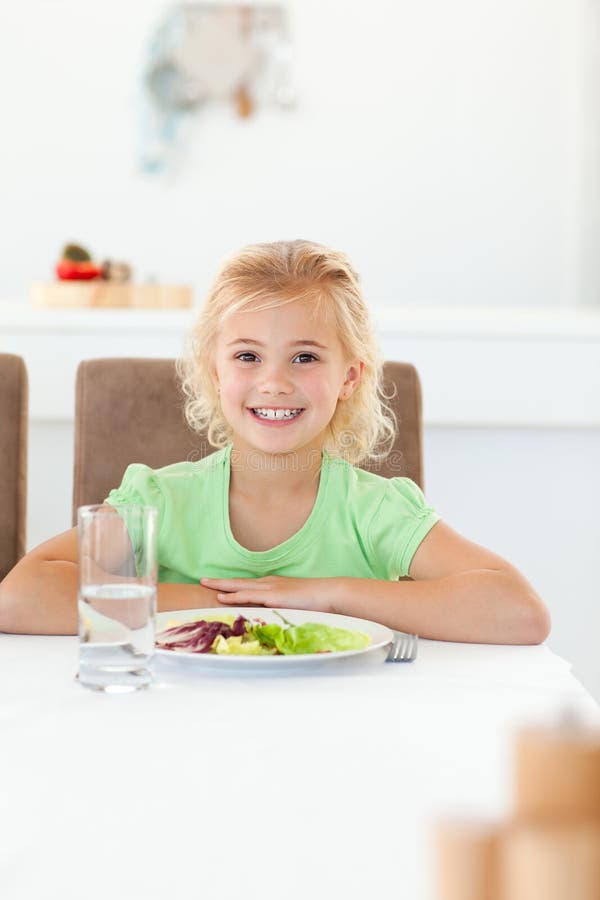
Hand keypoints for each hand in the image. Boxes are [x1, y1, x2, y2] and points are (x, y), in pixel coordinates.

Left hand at [199, 576, 337, 613]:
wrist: (329, 594)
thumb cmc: (314, 601)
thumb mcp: (293, 604)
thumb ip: (281, 608)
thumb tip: (272, 616)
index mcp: (273, 585)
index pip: (247, 584)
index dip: (231, 585)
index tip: (216, 585)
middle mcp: (269, 584)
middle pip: (239, 582)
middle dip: (220, 582)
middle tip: (202, 580)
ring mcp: (271, 589)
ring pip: (241, 587)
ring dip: (223, 587)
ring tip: (207, 586)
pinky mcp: (274, 597)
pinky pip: (250, 596)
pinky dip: (235, 596)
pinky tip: (223, 597)